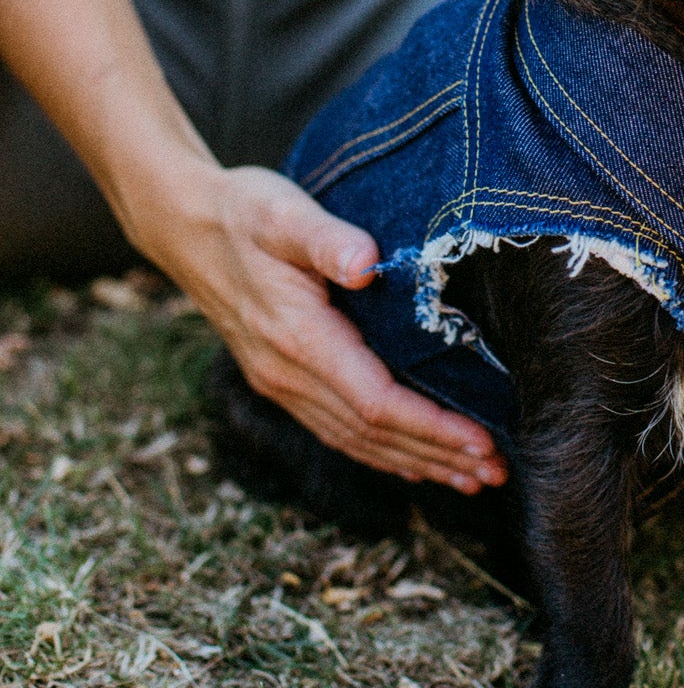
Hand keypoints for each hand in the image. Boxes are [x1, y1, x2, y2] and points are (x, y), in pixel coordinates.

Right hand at [140, 161, 507, 493]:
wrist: (183, 224)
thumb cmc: (244, 210)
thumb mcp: (284, 212)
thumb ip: (326, 238)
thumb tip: (366, 263)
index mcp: (296, 337)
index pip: (374, 402)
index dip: (430, 427)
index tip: (481, 442)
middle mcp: (285, 372)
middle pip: (371, 434)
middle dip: (436, 456)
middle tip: (496, 473)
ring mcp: (280, 381)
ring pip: (354, 440)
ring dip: (415, 462)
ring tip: (470, 477)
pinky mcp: (280, 378)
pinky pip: (336, 429)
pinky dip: (381, 451)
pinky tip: (413, 460)